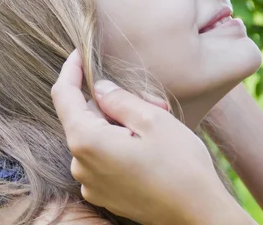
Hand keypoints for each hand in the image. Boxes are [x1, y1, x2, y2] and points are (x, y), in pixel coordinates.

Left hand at [51, 50, 252, 224]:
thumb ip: (118, 99)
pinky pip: (102, 158)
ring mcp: (90, 183)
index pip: (64, 95)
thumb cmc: (180, 167)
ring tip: (156, 128)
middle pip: (85, 117)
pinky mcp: (103, 194)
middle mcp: (80, 165)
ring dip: (120, 125)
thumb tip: (100, 88)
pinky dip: (119, 146)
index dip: (71, 70)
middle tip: (150, 102)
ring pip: (96, 136)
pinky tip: (148, 148)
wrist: (198, 215)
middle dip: (111, 104)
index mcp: (87, 141)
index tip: (78, 53)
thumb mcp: (152, 119)